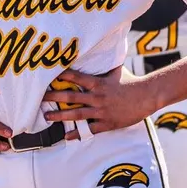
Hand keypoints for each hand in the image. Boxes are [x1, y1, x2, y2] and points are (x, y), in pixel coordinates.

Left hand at [41, 67, 155, 138]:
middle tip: (40, 97)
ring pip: (77, 115)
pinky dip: (77, 134)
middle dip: (54, 98)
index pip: (76, 78)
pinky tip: (66, 136)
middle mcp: (98, 97)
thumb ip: (103, 65)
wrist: (147, 96)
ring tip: (47, 117)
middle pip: (71, 97)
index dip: (62, 76)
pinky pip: (89, 130)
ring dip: (60, 117)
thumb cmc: (130, 82)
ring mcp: (102, 111)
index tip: (49, 75)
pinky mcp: (107, 123)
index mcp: (98, 83)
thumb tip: (97, 51)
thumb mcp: (115, 71)